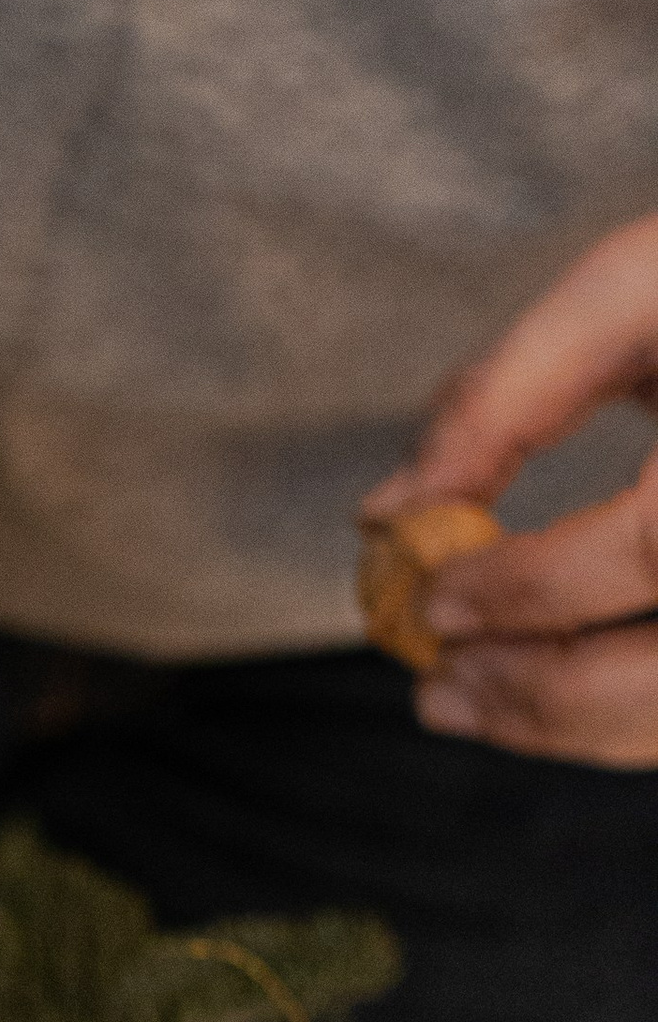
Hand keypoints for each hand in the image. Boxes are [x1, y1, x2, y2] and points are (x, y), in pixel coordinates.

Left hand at [361, 216, 657, 762]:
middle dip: (541, 694)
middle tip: (436, 689)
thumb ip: (504, 394)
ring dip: (574, 732)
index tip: (430, 602)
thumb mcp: (636, 289)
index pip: (652, 548)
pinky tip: (546, 696)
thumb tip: (390, 513)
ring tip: (469, 701)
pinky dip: (626, 724)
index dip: (529, 590)